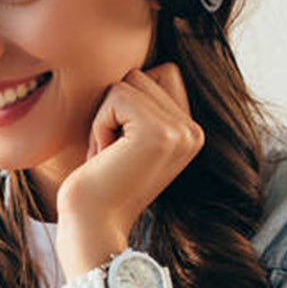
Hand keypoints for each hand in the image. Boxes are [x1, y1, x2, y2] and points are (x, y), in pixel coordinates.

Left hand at [55, 61, 204, 242]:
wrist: (92, 225)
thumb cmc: (97, 183)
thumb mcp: (127, 138)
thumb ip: (142, 104)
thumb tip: (132, 62)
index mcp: (191, 131)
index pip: (160, 72)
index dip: (125, 103)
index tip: (119, 146)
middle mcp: (194, 130)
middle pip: (142, 73)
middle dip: (112, 110)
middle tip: (111, 153)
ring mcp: (180, 131)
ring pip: (127, 82)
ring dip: (104, 118)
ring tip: (108, 155)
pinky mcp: (158, 132)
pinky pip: (115, 96)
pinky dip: (98, 125)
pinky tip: (104, 157)